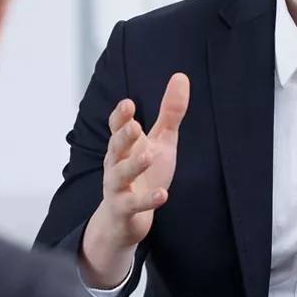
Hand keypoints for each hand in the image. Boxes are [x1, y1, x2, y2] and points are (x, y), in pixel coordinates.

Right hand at [80, 73, 188, 287]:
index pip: (117, 127)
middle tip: (135, 126)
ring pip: (120, 175)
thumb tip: (181, 77)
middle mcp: (116, 164)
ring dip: (133, 165)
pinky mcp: (124, 210)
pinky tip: (162, 195)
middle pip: (115, 148)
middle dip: (123, 136)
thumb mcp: (160, 142)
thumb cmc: (143, 175)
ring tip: (148, 155)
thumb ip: (169, 114)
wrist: (124, 220)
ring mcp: (118, 188)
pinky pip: (133, 205)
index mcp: (123, 146)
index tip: (128, 103)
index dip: (120, 116)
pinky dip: (147, 200)